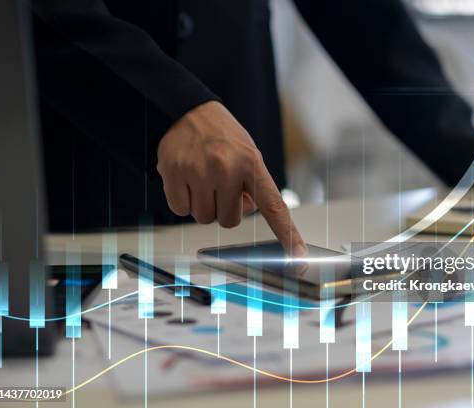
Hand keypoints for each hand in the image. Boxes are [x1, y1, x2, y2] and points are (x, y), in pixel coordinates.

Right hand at [157, 101, 306, 256]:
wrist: (188, 109)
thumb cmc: (223, 138)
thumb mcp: (248, 155)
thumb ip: (253, 187)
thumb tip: (246, 212)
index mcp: (252, 164)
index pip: (274, 208)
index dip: (288, 235)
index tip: (299, 258)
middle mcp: (227, 168)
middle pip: (230, 221)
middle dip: (225, 208)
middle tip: (220, 185)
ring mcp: (199, 172)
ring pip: (204, 218)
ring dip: (204, 205)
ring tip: (203, 178)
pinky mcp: (174, 174)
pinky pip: (180, 210)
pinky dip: (183, 201)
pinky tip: (186, 179)